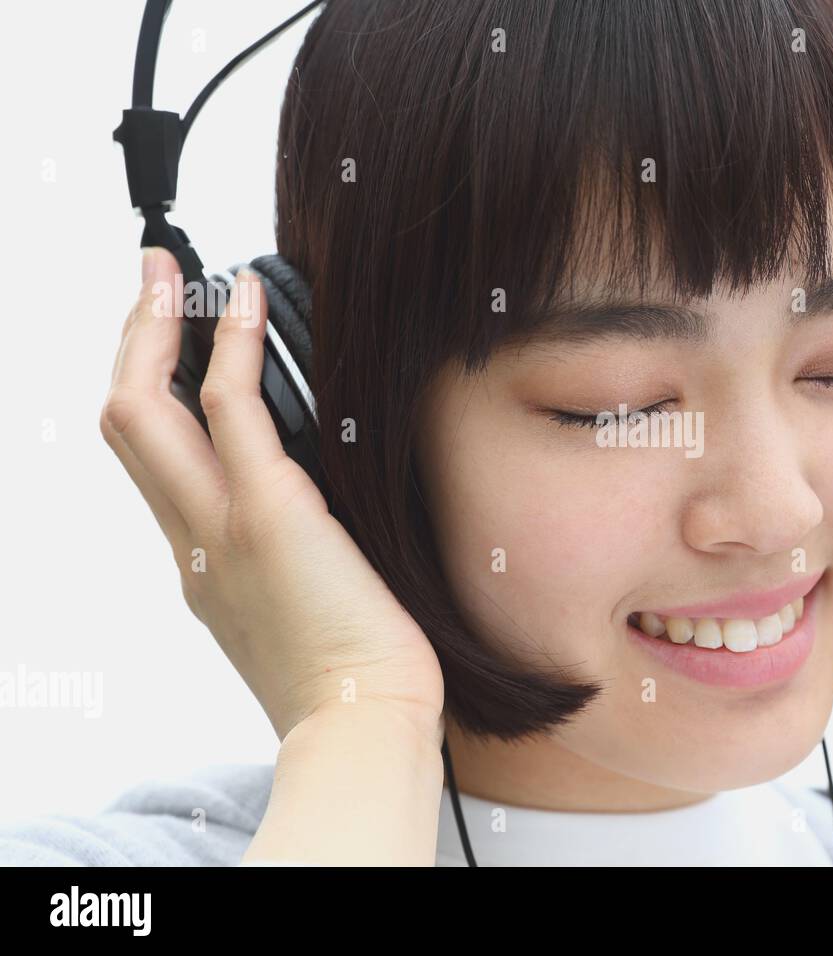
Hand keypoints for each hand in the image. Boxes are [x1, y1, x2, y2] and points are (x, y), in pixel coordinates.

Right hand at [101, 248, 443, 740]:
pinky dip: (231, 347)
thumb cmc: (353, 673)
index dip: (148, 392)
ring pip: (146, 411)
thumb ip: (288, 552)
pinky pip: (231, 412)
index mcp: (200, 562)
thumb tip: (322, 507)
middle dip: (130, 341)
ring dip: (155, 328)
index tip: (165, 343)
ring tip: (177, 273)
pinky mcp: (267, 515)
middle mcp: (191, 541)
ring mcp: (219, 527)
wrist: (362, 722)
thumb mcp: (300, 605)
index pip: (151, 462)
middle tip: (152, 280)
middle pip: (125, 424)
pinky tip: (246, 302)